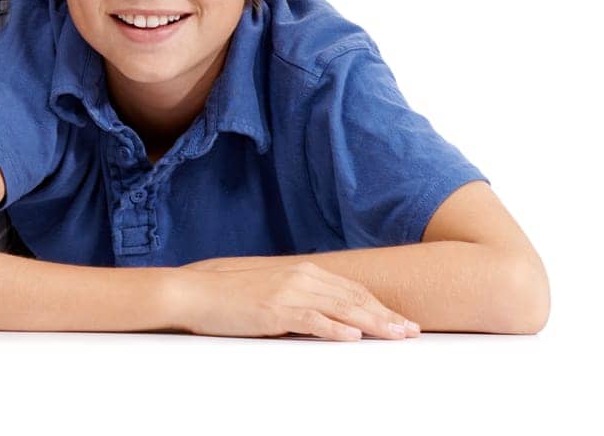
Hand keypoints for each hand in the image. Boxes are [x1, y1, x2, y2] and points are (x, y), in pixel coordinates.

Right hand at [178, 259, 420, 340]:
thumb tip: (327, 317)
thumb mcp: (271, 292)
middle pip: (354, 299)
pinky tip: (353, 337)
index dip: (380, 307)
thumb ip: (300, 300)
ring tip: (397, 335)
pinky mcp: (274, 309)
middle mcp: (300, 277)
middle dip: (387, 316)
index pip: (351, 290)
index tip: (401, 321)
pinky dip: (335, 328)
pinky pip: (312, 320)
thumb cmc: (230, 297)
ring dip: (373, 324)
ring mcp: (288, 292)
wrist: (195, 292)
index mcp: (301, 272)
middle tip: (412, 331)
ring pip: (341, 309)